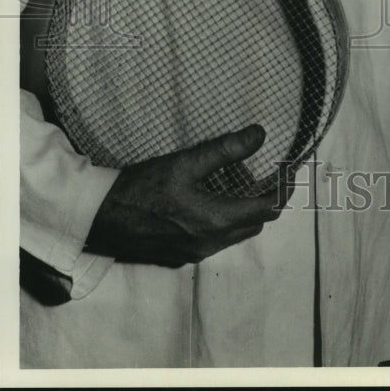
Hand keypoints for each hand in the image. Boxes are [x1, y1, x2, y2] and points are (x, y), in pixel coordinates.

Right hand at [84, 125, 292, 266]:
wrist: (100, 219)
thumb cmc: (143, 187)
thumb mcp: (187, 162)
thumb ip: (227, 149)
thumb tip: (260, 134)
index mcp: (218, 220)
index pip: (269, 207)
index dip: (284, 187)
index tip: (289, 168)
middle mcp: (212, 243)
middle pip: (256, 222)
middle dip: (266, 197)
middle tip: (264, 171)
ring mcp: (196, 253)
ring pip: (237, 233)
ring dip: (244, 209)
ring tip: (237, 182)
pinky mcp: (181, 256)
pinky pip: (216, 240)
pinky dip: (224, 220)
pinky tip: (209, 199)